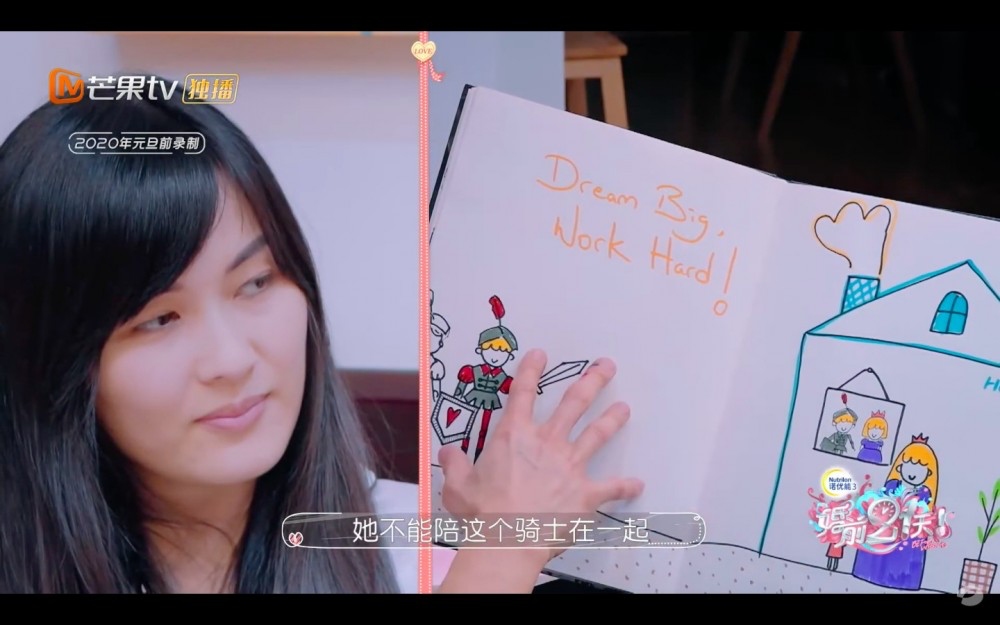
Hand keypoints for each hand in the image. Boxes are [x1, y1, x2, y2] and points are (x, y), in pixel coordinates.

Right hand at [437, 348, 643, 568]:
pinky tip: (637, 484)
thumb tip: (448, 453)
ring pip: (597, 434)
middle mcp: (546, 444)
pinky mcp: (586, 494)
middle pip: (574, 403)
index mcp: (514, 437)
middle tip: (606, 366)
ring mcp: (569, 467)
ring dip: (612, 419)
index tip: (541, 355)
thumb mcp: (457, 484)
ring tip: (624, 408)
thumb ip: (455, 464)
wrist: (508, 540)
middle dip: (592, 381)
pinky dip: (625, 487)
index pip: (523, 394)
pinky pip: (611, 488)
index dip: (531, 370)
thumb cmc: (483, 513)